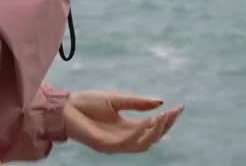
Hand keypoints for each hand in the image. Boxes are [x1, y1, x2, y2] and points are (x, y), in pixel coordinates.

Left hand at [64, 90, 182, 153]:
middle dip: (165, 126)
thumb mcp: (116, 100)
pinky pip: (128, 143)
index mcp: (126, 127)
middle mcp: (124, 137)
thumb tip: (161, 102)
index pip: (152, 127)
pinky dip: (140, 133)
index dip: (167, 119)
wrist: (65, 107)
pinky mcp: (106, 146)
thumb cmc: (86, 103)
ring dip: (155, 131)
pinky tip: (147, 121)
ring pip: (143, 144)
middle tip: (174, 112)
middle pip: (152, 137)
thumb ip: (137, 103)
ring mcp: (116, 143)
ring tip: (163, 116)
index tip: (180, 107)